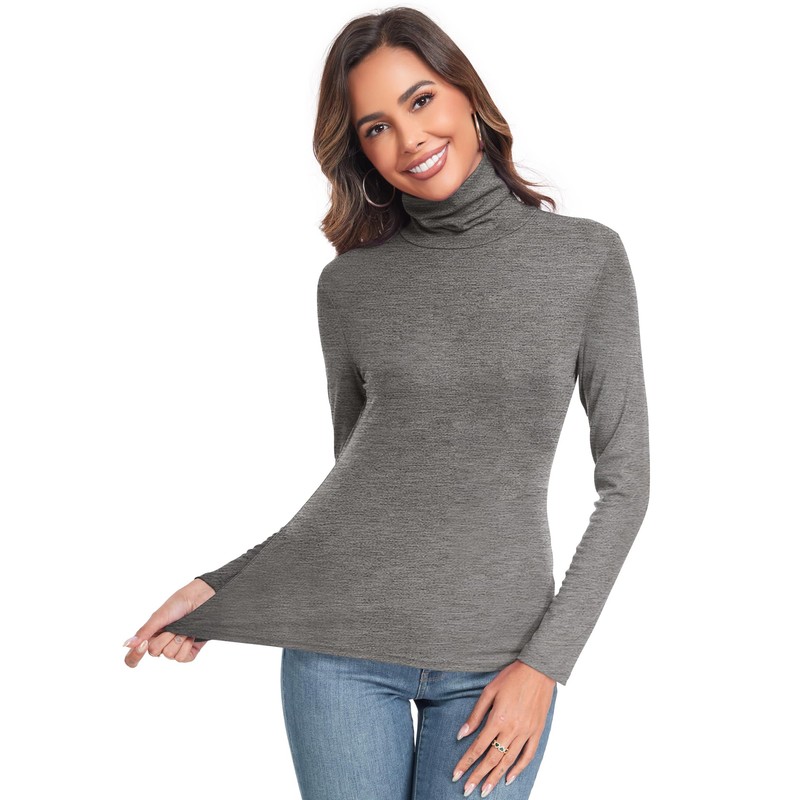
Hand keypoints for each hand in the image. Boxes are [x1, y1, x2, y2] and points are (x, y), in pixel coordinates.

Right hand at [123, 578, 215, 667]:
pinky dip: (187, 645)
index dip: (135, 656)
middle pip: (155, 653)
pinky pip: (183, 658)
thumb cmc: (179, 604)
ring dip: (178, 639)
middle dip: (165, 637)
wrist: (201, 600)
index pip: (134, 657)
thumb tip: (126, 645)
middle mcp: (161, 644)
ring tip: (184, 628)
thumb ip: (144, 631)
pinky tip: (191, 635)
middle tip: (173, 625)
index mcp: (150, 636)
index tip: (144, 644)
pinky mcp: (189, 652)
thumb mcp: (159, 616)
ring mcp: (175, 648)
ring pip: (170, 656)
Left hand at [451, 660, 555, 796]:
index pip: (478, 747)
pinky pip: (528, 755)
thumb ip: (476, 715)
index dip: (466, 762)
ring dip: (495, 777)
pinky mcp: (537, 732)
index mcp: (498, 718)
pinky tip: (509, 778)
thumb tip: (461, 734)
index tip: (456, 775)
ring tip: (485, 790)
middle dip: (478, 776)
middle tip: (467, 790)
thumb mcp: (489, 691)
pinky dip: (518, 769)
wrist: (538, 669)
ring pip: (509, 761)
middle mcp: (512, 729)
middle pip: (492, 758)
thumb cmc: (512, 677)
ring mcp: (526, 732)